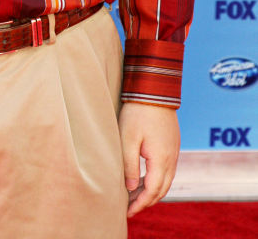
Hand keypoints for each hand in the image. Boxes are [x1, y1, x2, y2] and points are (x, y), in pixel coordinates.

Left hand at [118, 102, 179, 216]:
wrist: (154, 90)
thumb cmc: (137, 113)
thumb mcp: (128, 139)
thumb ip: (129, 165)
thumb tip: (131, 188)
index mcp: (161, 159)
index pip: (152, 191)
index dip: (140, 204)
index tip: (128, 212)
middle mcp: (171, 159)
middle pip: (162, 190)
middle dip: (146, 201)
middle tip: (129, 207)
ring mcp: (174, 152)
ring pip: (166, 181)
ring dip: (151, 191)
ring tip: (134, 195)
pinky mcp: (172, 145)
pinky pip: (167, 170)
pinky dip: (156, 179)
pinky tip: (143, 178)